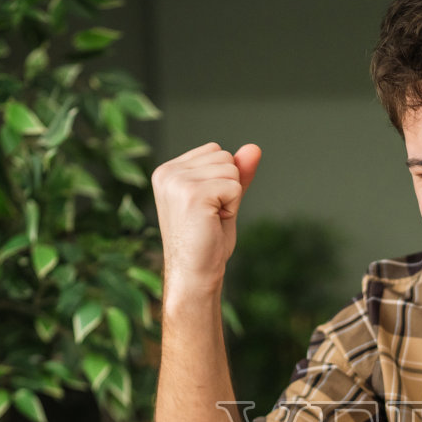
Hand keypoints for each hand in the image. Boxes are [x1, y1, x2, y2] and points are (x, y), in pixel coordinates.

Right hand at [151, 142, 261, 294]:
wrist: (195, 274)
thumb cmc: (207, 242)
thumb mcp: (224, 199)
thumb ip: (237, 173)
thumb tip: (254, 148)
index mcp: (168, 171)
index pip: (215, 150)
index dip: (223, 180)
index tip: (207, 207)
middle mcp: (167, 172)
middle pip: (224, 156)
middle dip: (228, 186)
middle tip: (211, 216)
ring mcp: (177, 182)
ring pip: (231, 169)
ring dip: (231, 198)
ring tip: (211, 219)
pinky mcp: (192, 194)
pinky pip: (234, 187)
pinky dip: (232, 207)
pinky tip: (214, 222)